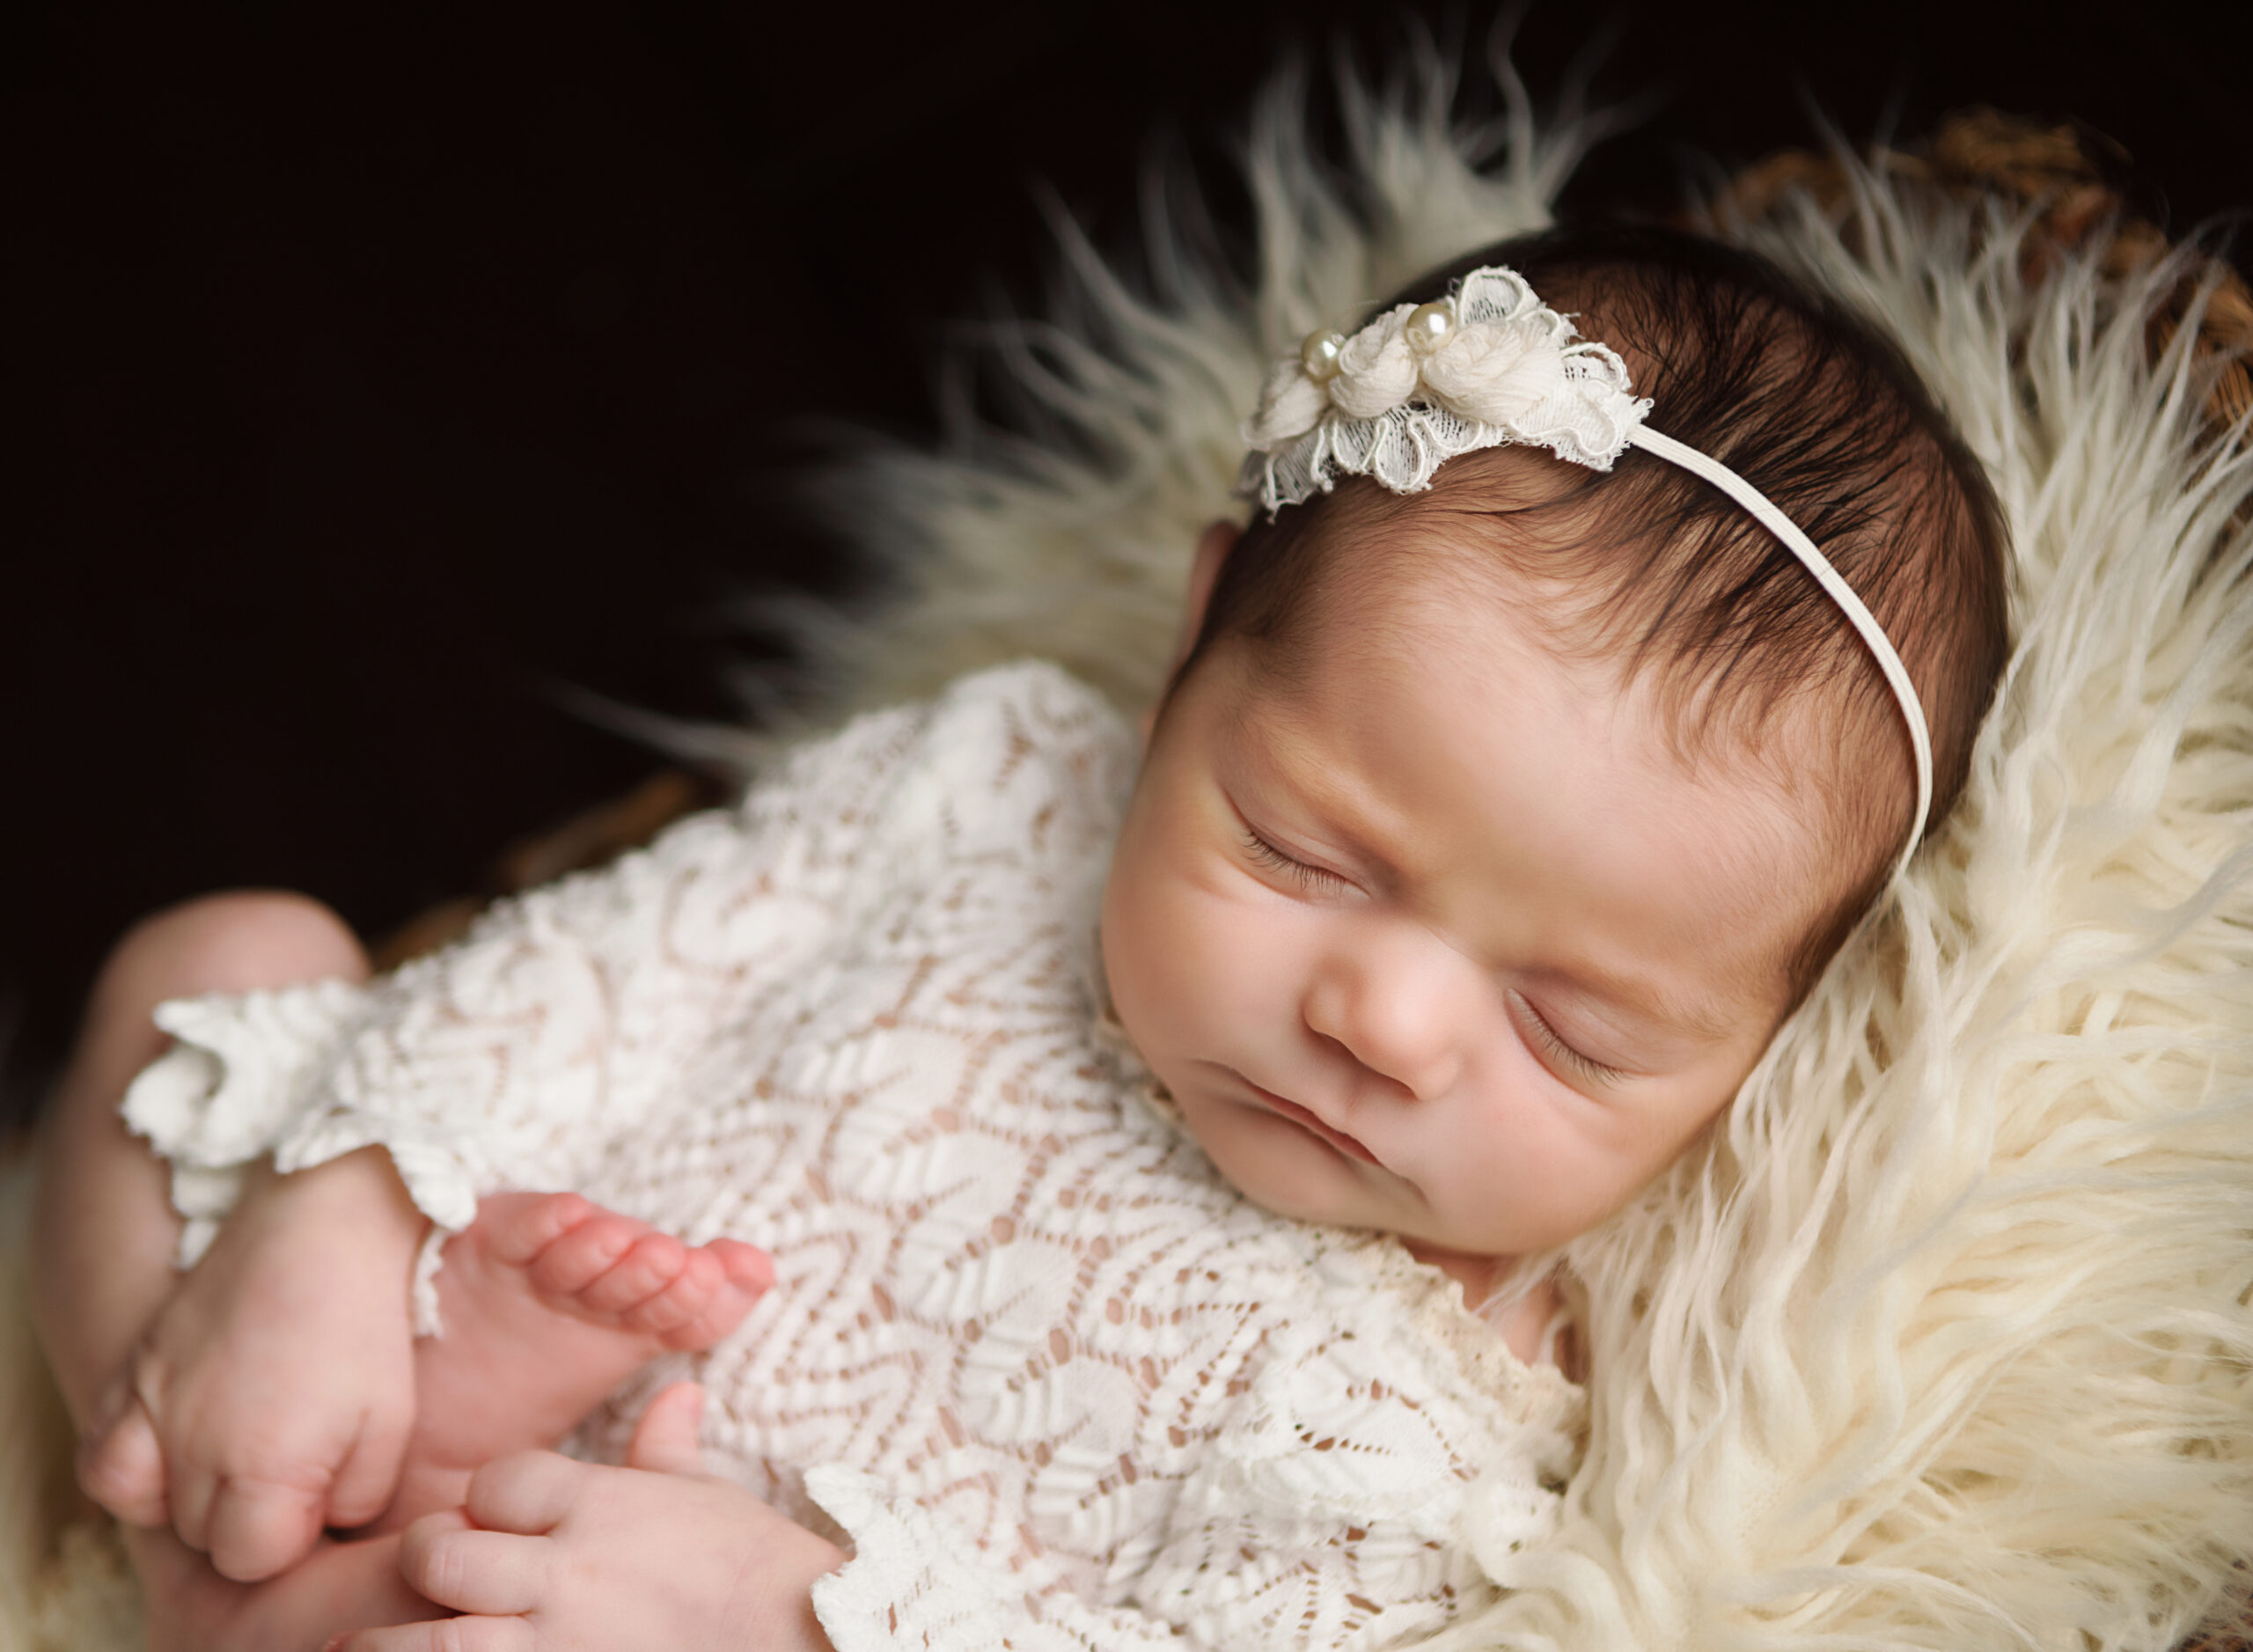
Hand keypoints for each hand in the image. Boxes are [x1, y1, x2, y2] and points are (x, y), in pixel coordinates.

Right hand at [78, 1147, 427, 1581]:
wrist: (323, 1228)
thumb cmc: (364, 1326)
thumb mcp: (391, 1422)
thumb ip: (357, 1497)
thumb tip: (316, 1526)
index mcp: (270, 1466)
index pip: (251, 1559)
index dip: (288, 1535)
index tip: (313, 1489)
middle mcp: (200, 1446)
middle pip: (201, 1535)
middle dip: (245, 1515)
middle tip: (286, 1459)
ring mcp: (156, 1409)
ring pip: (147, 1506)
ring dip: (189, 1495)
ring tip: (233, 1454)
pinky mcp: (134, 1374)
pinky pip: (100, 1460)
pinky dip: (129, 1468)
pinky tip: (174, 1443)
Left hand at [338, 1384, 843, 1651]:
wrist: (800, 1636)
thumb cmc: (757, 1567)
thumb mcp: (708, 1497)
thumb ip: (668, 1451)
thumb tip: (677, 1397)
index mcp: (601, 1505)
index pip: (497, 1483)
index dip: (484, 1499)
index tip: (489, 1516)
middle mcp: (567, 1572)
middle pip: (442, 1554)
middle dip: (427, 1560)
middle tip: (433, 1572)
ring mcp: (558, 1644)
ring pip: (431, 1645)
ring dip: (386, 1647)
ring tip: (353, 1650)